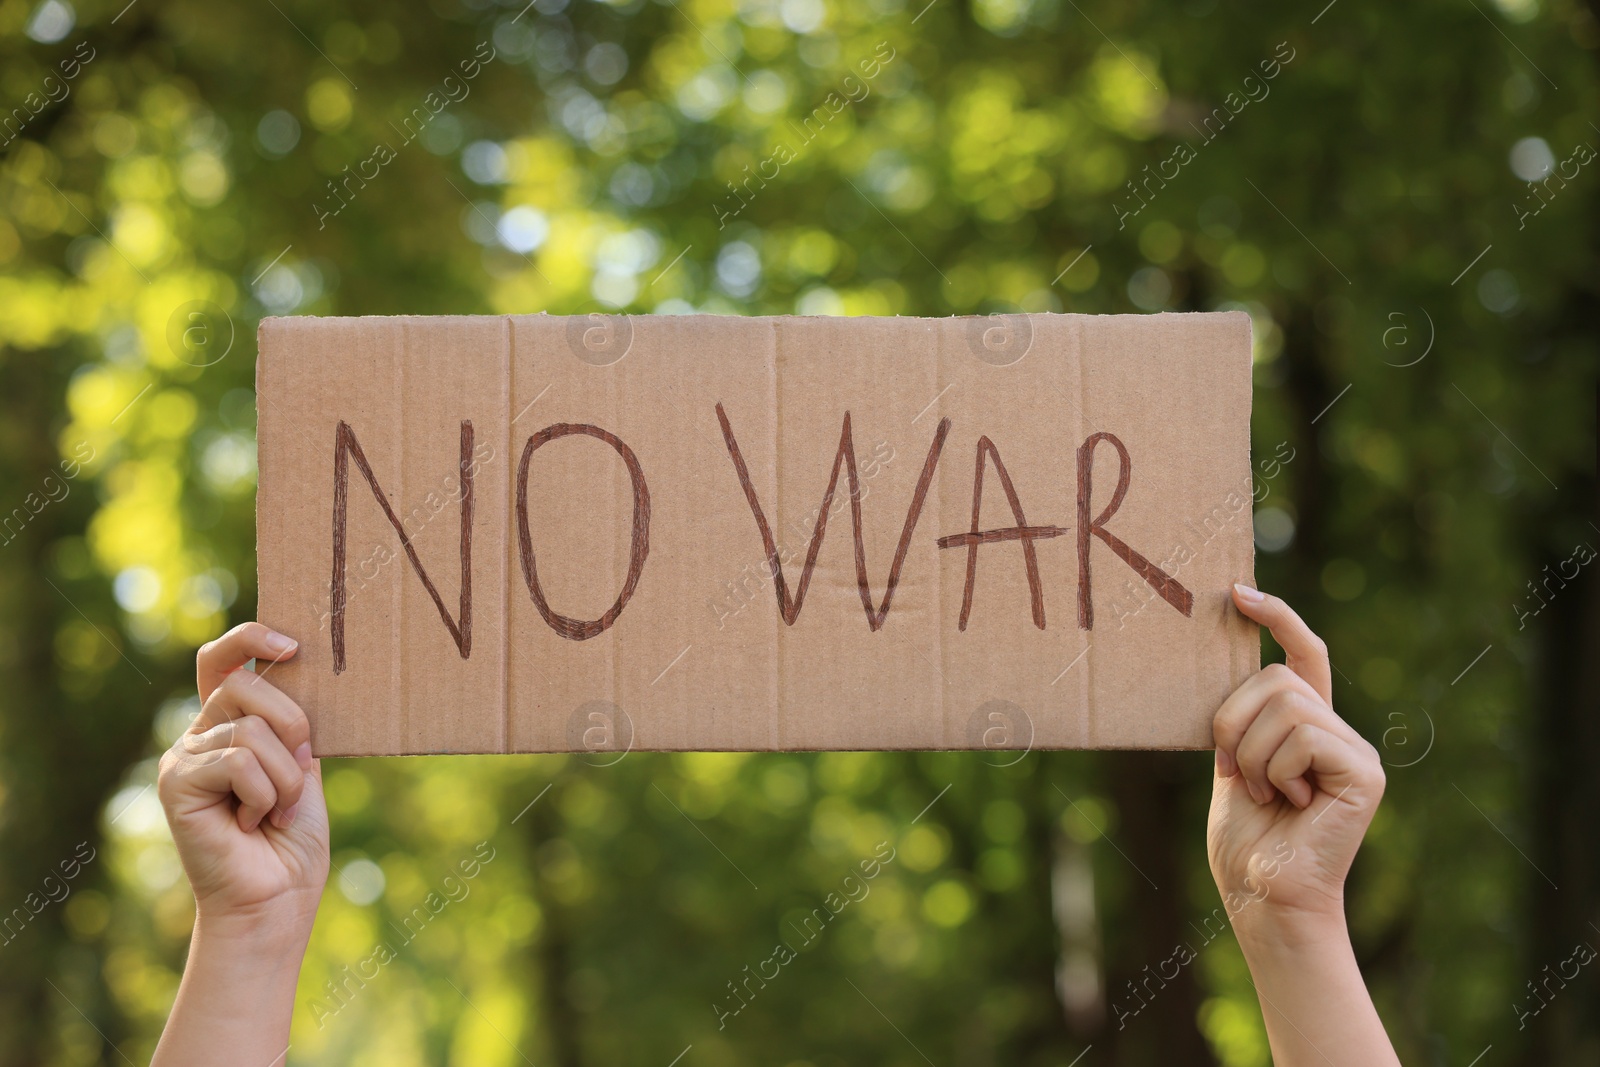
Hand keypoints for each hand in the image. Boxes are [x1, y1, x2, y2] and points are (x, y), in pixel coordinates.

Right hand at [158, 622, 328, 936]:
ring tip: (274, 811)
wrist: (277, 897)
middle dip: (293, 726)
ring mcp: (183, 756)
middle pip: (247, 684)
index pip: (223, 658)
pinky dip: (264, 794)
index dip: (251, 637)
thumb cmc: (293, 837)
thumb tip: (293, 667)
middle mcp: (200, 732)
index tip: (293, 644)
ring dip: (285, 776)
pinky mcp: (176, 783)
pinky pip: (239, 761)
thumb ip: (290, 722)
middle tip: (300, 772)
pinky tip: (252, 822)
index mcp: (231, 722)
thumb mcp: (303, 765)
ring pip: (252, 729)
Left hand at [1207, 585, 1384, 935]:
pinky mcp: (1364, 771)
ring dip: (1249, 753)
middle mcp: (1338, 730)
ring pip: (1284, 705)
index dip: (1278, 618)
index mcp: (1307, 725)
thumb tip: (1230, 666)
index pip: (1304, 654)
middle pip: (1276, 678)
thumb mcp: (1231, 762)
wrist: (1264, 893)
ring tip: (1264, 794)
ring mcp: (1356, 749)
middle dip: (1233, 722)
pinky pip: (1302, 736)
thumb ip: (1241, 718)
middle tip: (1233, 772)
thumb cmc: (1244, 837)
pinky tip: (1291, 803)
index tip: (1237, 592)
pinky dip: (1276, 769)